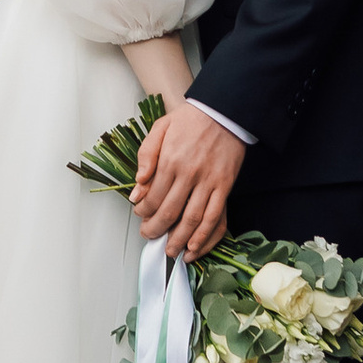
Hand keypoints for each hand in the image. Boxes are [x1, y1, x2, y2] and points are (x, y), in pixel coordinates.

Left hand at [130, 101, 245, 262]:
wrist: (223, 111)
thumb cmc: (190, 119)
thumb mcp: (160, 128)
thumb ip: (146, 156)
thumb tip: (137, 186)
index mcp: (170, 160)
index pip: (153, 195)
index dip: (144, 211)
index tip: (140, 216)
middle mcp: (189, 173)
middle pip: (170, 211)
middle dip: (157, 229)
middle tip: (149, 237)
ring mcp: (209, 181)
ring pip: (192, 219)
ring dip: (179, 239)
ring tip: (170, 250)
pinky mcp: (225, 186)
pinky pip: (215, 216)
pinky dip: (204, 235)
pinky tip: (195, 246)